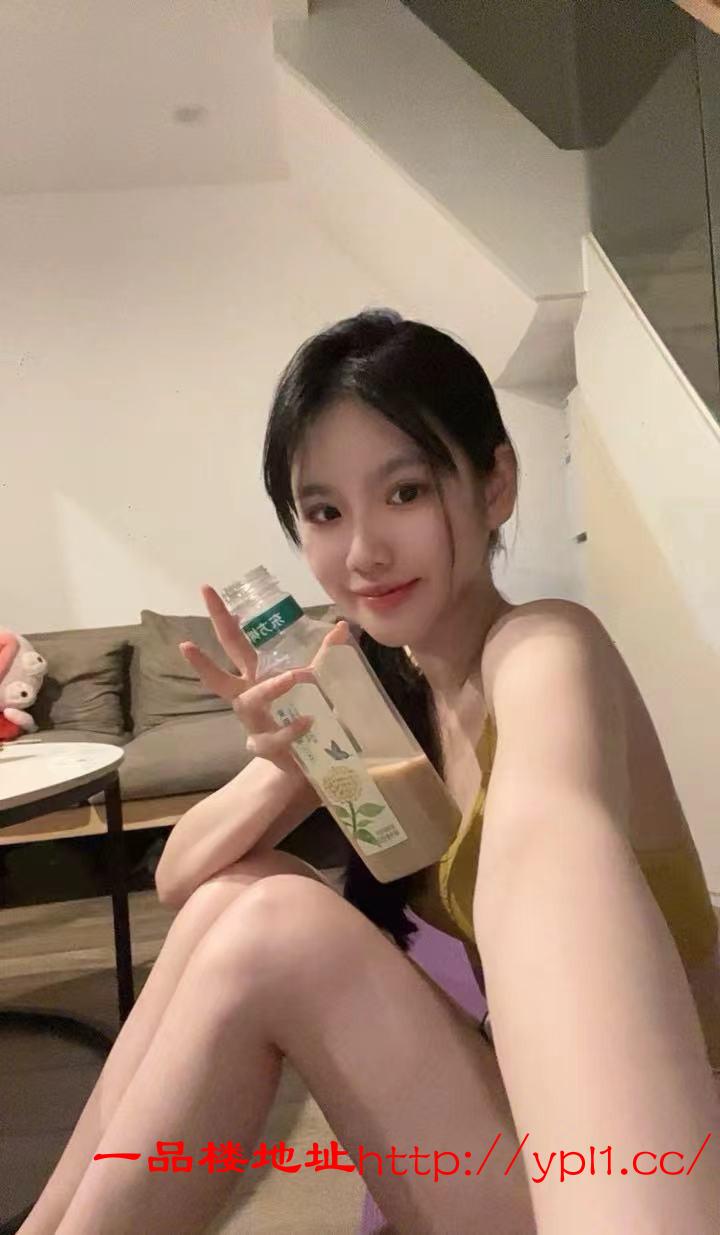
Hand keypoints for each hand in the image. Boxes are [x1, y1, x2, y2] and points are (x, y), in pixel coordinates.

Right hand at [179, 584, 349, 774]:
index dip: (220, 617)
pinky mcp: (265, 748)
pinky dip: (291, 728)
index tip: (206, 589)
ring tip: (292, 677)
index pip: (233, 641)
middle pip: (219, 675)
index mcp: (255, 674)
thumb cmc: (303, 711)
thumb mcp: (316, 680)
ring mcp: (253, 723)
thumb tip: (341, 625)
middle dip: (203, 660)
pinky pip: (274, 737)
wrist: (307, 760)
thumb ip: (326, 655)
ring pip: (248, 702)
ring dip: (269, 687)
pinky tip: (308, 720)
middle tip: (187, 644)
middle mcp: (247, 696)